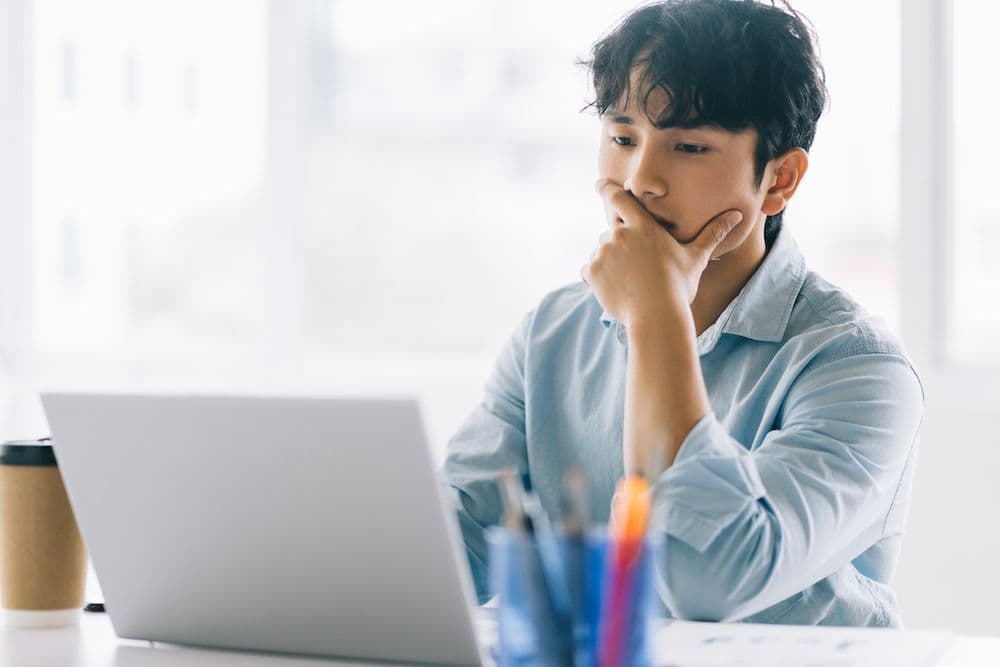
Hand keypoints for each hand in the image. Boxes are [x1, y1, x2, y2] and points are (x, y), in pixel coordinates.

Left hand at [580, 180, 741, 327]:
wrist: (656, 317)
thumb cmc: (678, 287)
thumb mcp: (696, 258)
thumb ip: (712, 233)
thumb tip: (736, 215)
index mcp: (642, 226)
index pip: (619, 198)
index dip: (608, 189)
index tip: (600, 184)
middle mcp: (619, 235)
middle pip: (613, 232)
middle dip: (622, 246)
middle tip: (638, 267)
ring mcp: (603, 253)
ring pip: (602, 252)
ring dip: (610, 262)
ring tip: (631, 281)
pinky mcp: (591, 272)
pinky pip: (589, 270)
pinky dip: (598, 278)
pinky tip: (617, 289)